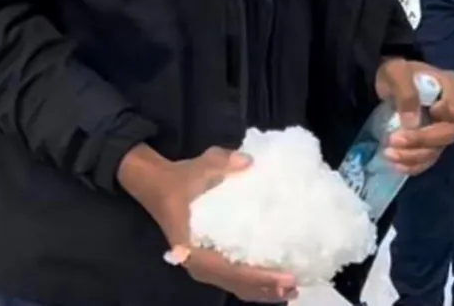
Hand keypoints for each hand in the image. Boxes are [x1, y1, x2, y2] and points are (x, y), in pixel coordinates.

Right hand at [118, 144, 299, 301]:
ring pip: (236, 286)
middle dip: (266, 287)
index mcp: (192, 247)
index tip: (285, 275)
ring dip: (263, 289)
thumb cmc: (180, 180)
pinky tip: (276, 282)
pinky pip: (234, 279)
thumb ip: (222, 163)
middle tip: (296, 283)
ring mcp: (204, 266)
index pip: (228, 269)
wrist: (157, 186)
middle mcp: (198, 263)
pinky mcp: (211, 262)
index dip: (258, 275)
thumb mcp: (199, 166)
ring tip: (292, 288)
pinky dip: (255, 283)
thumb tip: (249, 163)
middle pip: (236, 284)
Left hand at [375, 58, 453, 174]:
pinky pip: (431, 157)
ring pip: (438, 149)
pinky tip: (397, 164)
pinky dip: (415, 164)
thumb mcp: (397, 72)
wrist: (392, 80)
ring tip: (389, 155)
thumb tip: (413, 123)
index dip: (435, 120)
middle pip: (448, 134)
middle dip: (420, 142)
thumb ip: (406, 93)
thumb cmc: (397, 72)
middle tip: (393, 143)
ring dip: (414, 157)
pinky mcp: (437, 140)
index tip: (409, 119)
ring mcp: (448, 126)